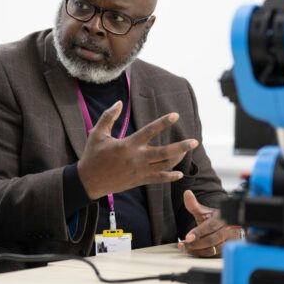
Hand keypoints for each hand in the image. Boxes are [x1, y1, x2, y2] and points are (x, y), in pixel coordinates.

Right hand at [77, 101, 198, 199]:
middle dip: (181, 147)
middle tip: (195, 142)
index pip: (149, 131)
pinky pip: (158, 179)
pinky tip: (179, 173)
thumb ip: (108, 116)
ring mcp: (139, 171)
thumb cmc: (92, 155)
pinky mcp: (139, 181)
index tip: (176, 115)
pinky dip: (170, 176)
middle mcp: (137, 158)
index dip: (163, 122)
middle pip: (164, 152)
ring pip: (164, 165)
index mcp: (127, 145)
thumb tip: (119, 102)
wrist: (88, 181)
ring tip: (186, 151)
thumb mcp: (96, 133)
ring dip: (177, 159)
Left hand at [178, 190, 241, 256]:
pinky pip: (214, 254)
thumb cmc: (213, 218)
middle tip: (184, 245)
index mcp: (222, 218)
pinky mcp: (227, 249)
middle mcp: (227, 229)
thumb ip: (194, 204)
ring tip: (186, 248)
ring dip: (198, 250)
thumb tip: (187, 192)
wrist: (226, 225)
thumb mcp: (204, 211)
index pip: (210, 226)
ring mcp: (229, 241)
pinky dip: (202, 254)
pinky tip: (193, 251)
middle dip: (196, 243)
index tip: (187, 237)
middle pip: (212, 239)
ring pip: (214, 249)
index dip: (198, 232)